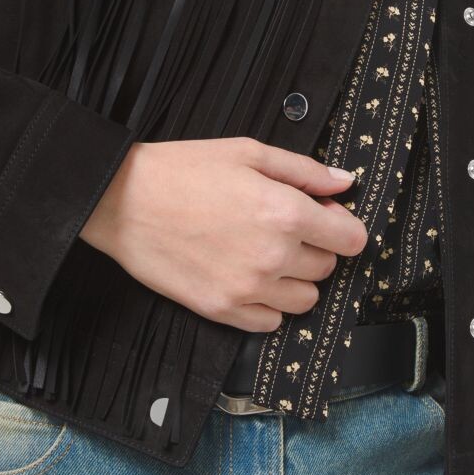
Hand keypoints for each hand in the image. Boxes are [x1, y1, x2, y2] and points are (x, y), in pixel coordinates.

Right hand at [79, 137, 366, 332]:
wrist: (121, 200)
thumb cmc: (180, 170)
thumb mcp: (247, 152)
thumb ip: (303, 170)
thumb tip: (343, 182)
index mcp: (286, 212)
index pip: (352, 240)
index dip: (341, 225)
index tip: (324, 217)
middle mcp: (274, 256)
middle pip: (328, 268)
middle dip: (315, 248)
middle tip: (282, 228)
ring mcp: (248, 288)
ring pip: (305, 300)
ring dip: (295, 279)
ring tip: (265, 255)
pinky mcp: (221, 309)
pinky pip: (270, 322)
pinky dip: (267, 304)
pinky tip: (247, 277)